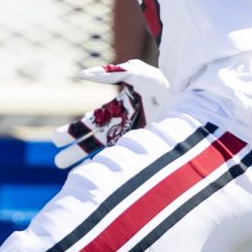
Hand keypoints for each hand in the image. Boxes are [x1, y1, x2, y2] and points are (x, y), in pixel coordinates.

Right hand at [51, 59, 170, 168]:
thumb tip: (82, 75)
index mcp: (120, 108)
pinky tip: (97, 178)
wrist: (194, 99)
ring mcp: (137, 138)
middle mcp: (125, 126)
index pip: (91, 122)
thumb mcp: (137, 73)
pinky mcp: (148, 149)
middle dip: (76, 149)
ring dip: (91, 162)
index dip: (74, 131)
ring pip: (107, 153)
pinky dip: (110, 169)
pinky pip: (124, 161)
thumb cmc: (164, 84)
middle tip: (58, 160)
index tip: (56, 139)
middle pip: (95, 140)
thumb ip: (111, 73)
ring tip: (74, 173)